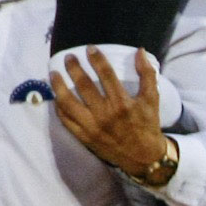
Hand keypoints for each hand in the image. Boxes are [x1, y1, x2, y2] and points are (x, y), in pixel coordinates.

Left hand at [51, 48, 169, 178]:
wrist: (143, 158)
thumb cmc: (147, 125)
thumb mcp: (151, 100)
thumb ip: (147, 74)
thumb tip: (140, 51)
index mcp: (123, 104)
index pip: (106, 75)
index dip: (97, 59)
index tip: (90, 48)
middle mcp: (106, 114)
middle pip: (84, 86)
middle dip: (74, 68)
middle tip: (68, 57)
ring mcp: (92, 126)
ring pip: (68, 102)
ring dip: (58, 86)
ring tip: (53, 73)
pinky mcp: (84, 136)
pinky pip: (65, 119)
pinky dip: (58, 106)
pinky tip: (56, 95)